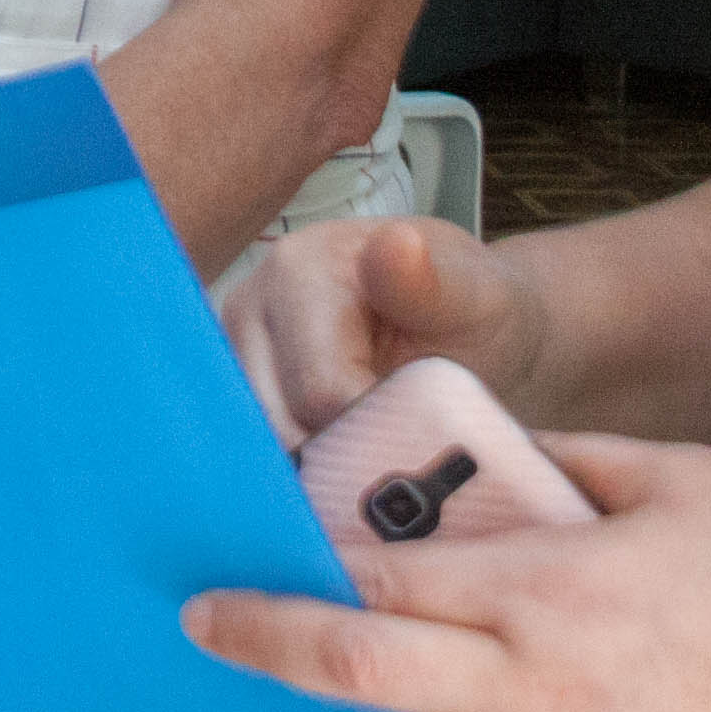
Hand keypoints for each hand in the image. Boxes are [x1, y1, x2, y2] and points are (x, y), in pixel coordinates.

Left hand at [183, 432, 710, 711]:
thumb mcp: (684, 482)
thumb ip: (574, 454)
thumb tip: (491, 442)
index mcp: (547, 591)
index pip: (379, 575)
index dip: (297, 564)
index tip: (239, 554)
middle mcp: (531, 693)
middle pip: (356, 678)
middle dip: (266, 650)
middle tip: (206, 633)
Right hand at [217, 214, 546, 447]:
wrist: (461, 321)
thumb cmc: (469, 309)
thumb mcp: (473, 295)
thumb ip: (431, 284)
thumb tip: (397, 244)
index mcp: (296, 269)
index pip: (321, 393)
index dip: (379, 427)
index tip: (427, 424)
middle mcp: (248, 305)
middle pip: (285, 425)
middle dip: (351, 450)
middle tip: (409, 435)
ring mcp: (236, 351)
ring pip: (270, 448)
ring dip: (330, 463)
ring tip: (384, 435)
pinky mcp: (241, 389)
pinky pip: (265, 452)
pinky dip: (312, 466)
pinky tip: (354, 447)